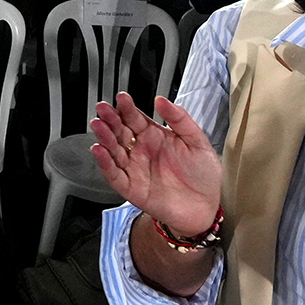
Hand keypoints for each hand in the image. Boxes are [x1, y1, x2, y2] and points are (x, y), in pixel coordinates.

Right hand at [88, 92, 222, 236]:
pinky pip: (114, 174)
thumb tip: (162, 100)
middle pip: (120, 131)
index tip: (122, 98)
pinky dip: (104, 163)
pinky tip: (100, 151)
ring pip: (113, 150)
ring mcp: (134, 168)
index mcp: (155, 136)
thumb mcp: (197, 141)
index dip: (127, 108)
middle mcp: (141, 150)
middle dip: (110, 119)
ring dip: (104, 137)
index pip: (135, 118)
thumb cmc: (202, 175)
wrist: (205, 206)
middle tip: (103, 108)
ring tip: (99, 125)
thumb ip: (180, 119)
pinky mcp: (130, 187)